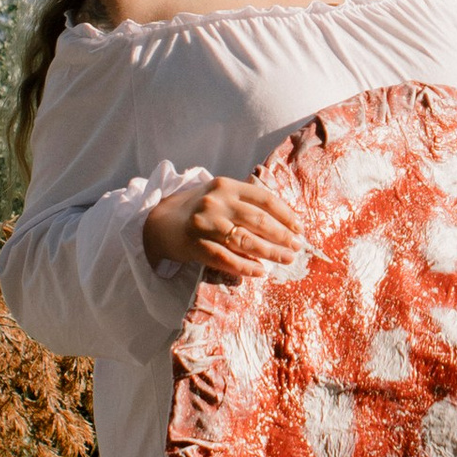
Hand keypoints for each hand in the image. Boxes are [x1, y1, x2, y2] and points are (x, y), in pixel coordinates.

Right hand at [145, 173, 305, 280]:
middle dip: (282, 236)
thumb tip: (284, 220)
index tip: (299, 228)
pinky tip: (260, 272)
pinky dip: (246, 267)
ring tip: (286, 259)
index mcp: (226, 185)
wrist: (157, 222)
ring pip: (245, 241)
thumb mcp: (219, 194)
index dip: (285, 214)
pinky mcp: (195, 244)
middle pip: (258, 221)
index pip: (264, 198)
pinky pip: (226, 259)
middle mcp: (216, 201)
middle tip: (297, 247)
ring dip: (270, 253)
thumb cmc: (197, 209)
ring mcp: (204, 223)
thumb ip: (245, 201)